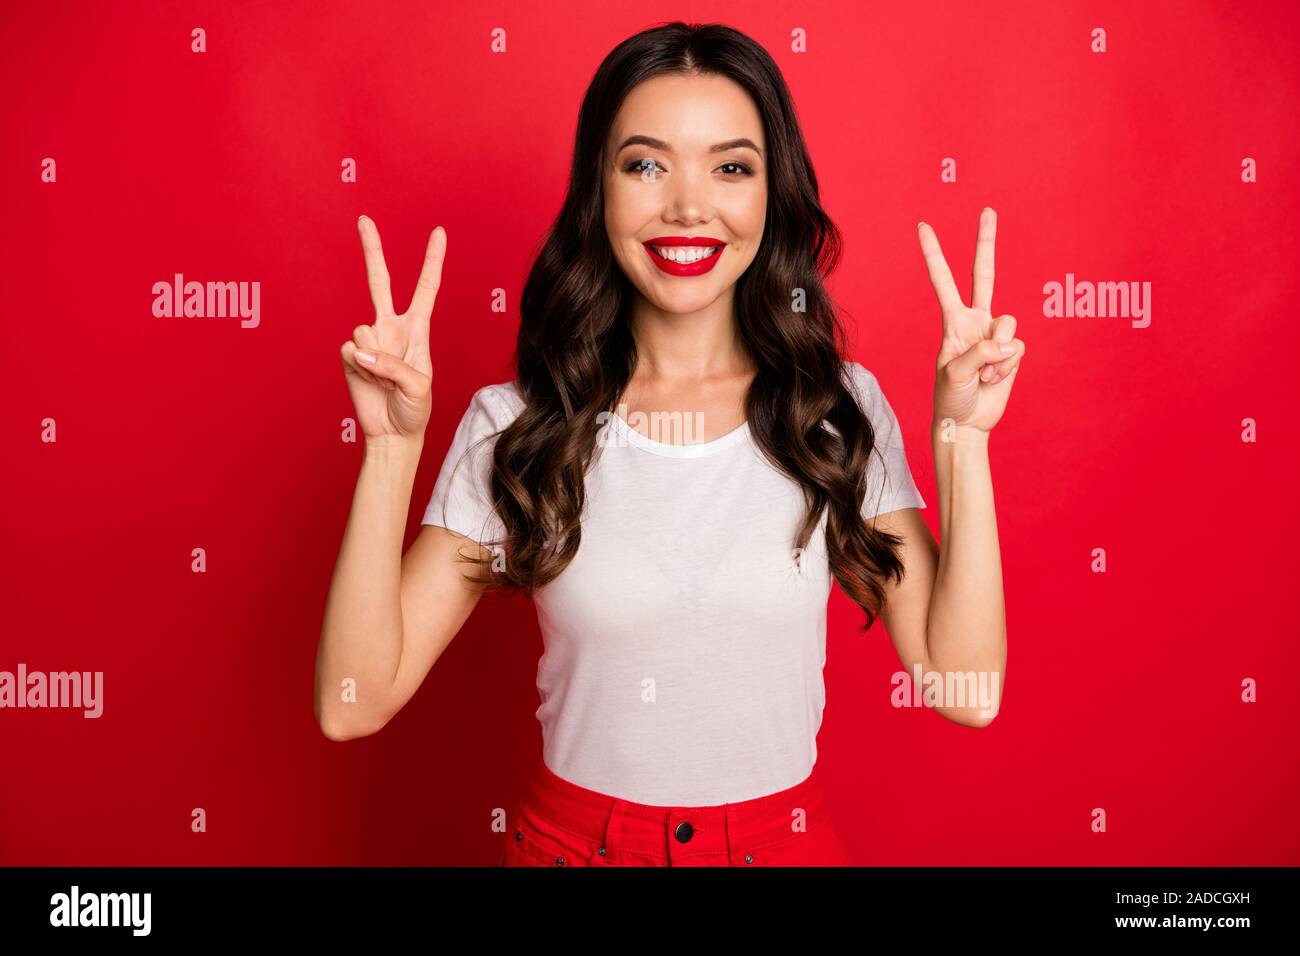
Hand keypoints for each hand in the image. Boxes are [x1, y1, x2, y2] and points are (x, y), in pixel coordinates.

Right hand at [340, 216, 443, 443]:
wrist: (392, 433)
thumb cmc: (414, 410)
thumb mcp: (418, 387)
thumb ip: (392, 365)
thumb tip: (360, 349)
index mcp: (417, 329)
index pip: (425, 288)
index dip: (432, 261)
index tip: (438, 232)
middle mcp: (391, 328)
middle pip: (379, 282)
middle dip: (372, 250)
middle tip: (364, 219)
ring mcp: (369, 340)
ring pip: (364, 331)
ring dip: (375, 359)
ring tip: (384, 380)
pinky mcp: (351, 355)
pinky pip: (350, 350)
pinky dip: (360, 367)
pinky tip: (369, 381)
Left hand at [917, 208, 1025, 433]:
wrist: (966, 422)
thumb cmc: (950, 398)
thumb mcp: (953, 375)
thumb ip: (978, 352)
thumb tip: (1005, 341)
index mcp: (953, 322)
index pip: (943, 282)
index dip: (935, 255)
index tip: (923, 226)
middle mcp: (976, 321)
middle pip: (984, 275)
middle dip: (986, 242)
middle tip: (988, 210)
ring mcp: (996, 334)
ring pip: (1009, 325)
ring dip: (997, 355)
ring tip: (982, 374)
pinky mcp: (1013, 350)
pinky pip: (1017, 349)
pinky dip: (1006, 368)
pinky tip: (993, 379)